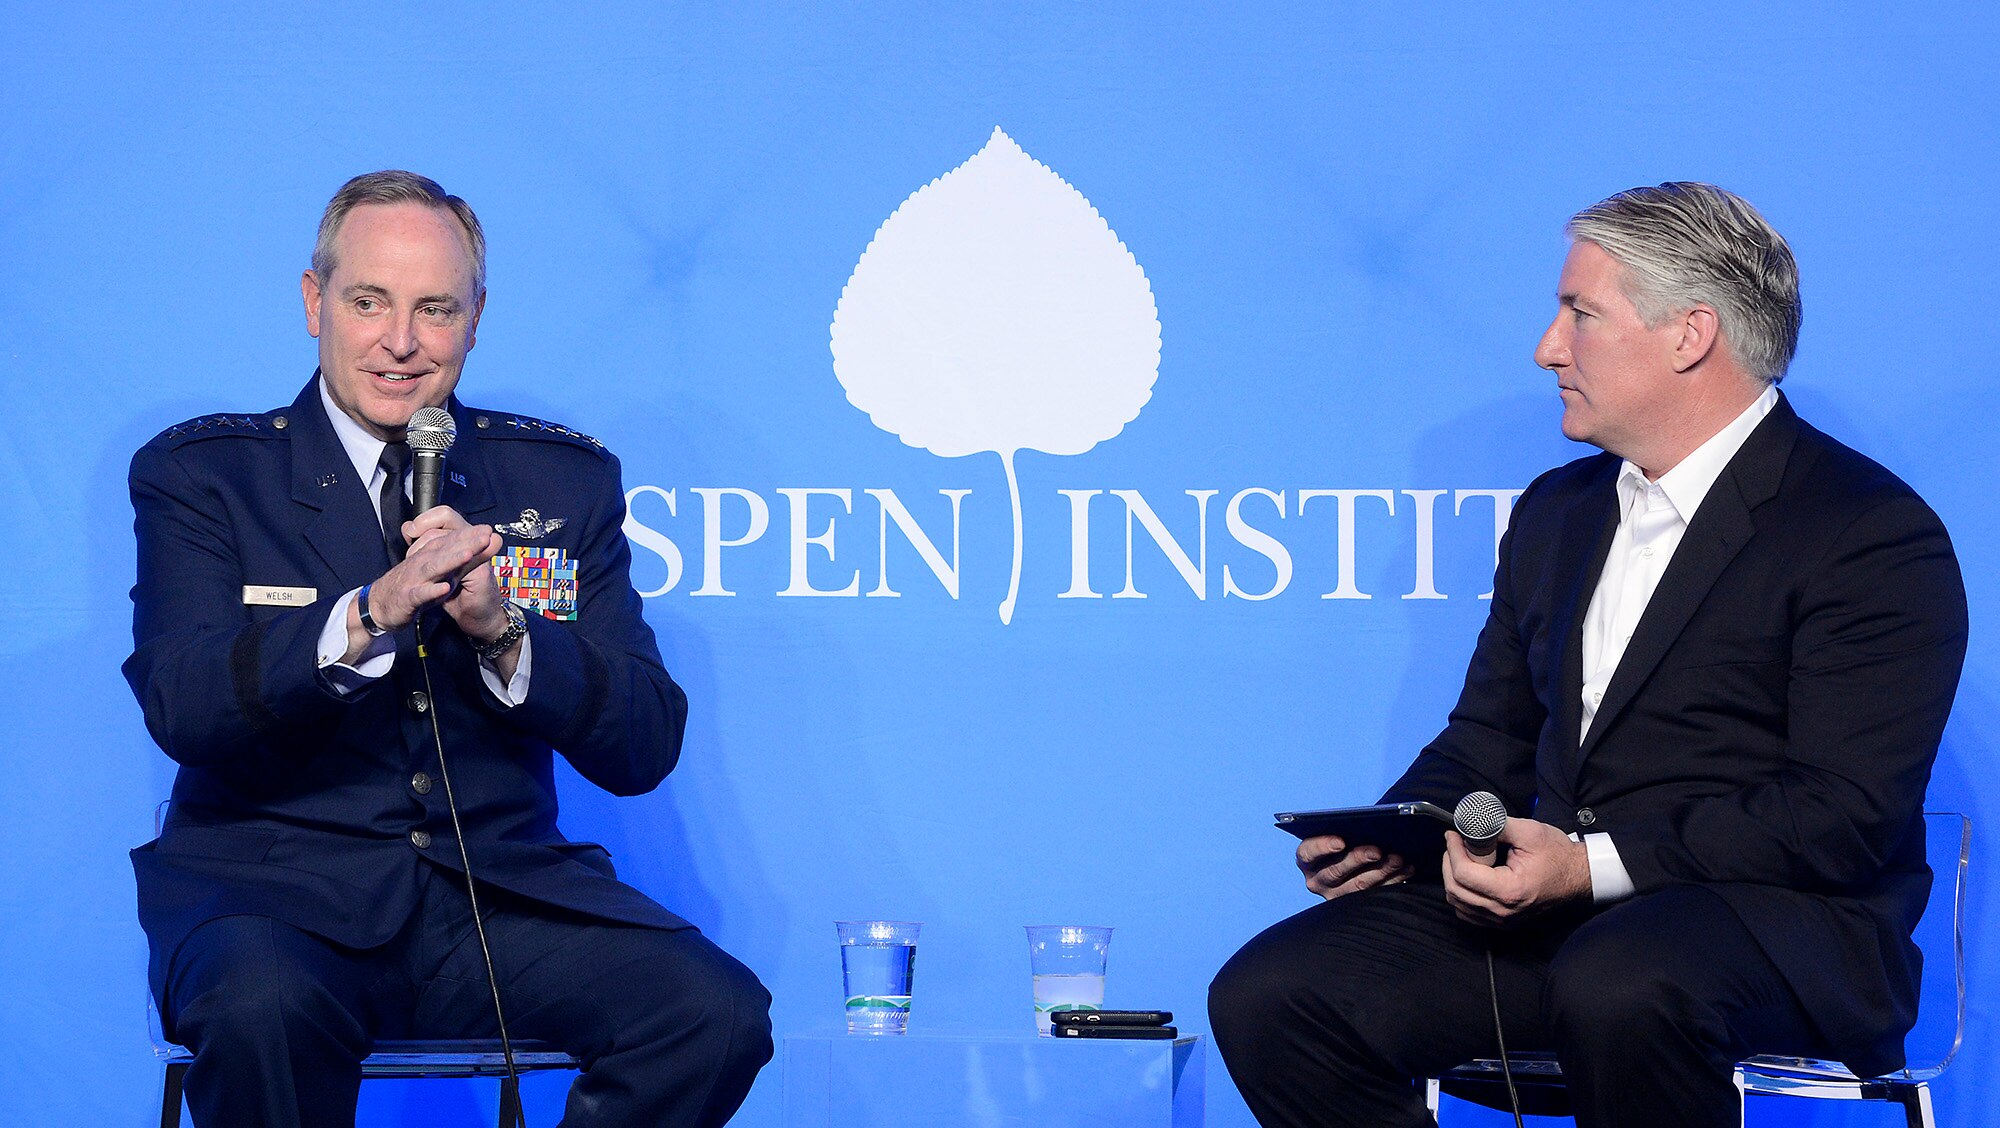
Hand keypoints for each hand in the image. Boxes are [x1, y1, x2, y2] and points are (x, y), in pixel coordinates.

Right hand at [341, 507, 503, 658]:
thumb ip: (467, 559)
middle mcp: (423, 562)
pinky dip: (431, 591)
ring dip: (450, 560)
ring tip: (468, 554)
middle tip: (485, 535)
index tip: (488, 530)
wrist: (380, 606)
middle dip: (465, 541)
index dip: (469, 534)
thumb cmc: (415, 586)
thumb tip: (492, 541)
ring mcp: (415, 579)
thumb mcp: (444, 573)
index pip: (450, 539)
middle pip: (445, 548)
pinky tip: (444, 589)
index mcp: (432, 554)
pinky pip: (420, 593)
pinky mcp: (408, 598)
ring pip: (433, 567)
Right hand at [1296, 834, 1414, 900]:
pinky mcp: (1357, 904)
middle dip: (1358, 859)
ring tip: (1397, 859)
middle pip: (1335, 871)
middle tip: (1377, 850)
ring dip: (1381, 871)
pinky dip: (1394, 880)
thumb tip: (1368, 824)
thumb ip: (1344, 830)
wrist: (1352, 863)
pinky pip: (1376, 894)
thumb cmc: (1343, 841)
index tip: (1341, 841)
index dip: (1323, 846)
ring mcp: (1337, 896)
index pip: (1307, 853)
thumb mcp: (1337, 834)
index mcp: (1307, 860)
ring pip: (1358, 886)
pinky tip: (1406, 868)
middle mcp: (1317, 881)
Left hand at [1442, 818, 1591, 926]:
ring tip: (1461, 858)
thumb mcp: (1529, 832)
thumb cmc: (1558, 855)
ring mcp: (1502, 919)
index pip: (1464, 874)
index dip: (1453, 851)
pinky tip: (1467, 877)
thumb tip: (1470, 822)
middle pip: (1456, 891)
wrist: (1577, 876)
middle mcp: (1504, 910)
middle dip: (1449, 863)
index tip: (1453, 835)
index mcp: (1510, 890)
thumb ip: (1496, 826)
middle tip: (1454, 844)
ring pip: (1459, 904)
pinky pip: (1468, 913)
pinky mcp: (1502, 921)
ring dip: (1453, 879)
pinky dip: (1461, 895)